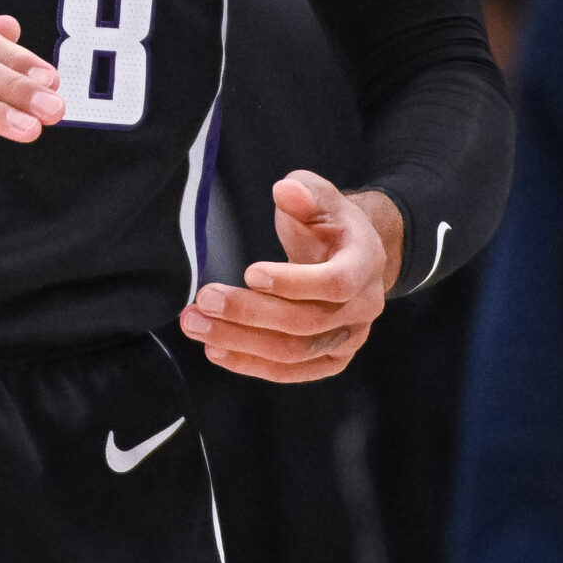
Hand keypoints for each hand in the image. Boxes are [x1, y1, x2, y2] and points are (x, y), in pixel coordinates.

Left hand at [178, 170, 398, 382]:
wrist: (351, 256)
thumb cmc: (329, 224)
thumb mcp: (321, 197)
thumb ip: (305, 192)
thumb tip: (286, 190)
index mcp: (366, 263)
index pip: (335, 283)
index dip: (293, 282)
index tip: (249, 272)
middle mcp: (363, 308)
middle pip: (305, 323)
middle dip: (250, 313)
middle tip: (205, 299)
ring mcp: (348, 339)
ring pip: (293, 352)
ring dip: (240, 342)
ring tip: (196, 324)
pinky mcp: (330, 360)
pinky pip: (290, 372)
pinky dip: (250, 363)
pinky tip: (216, 349)